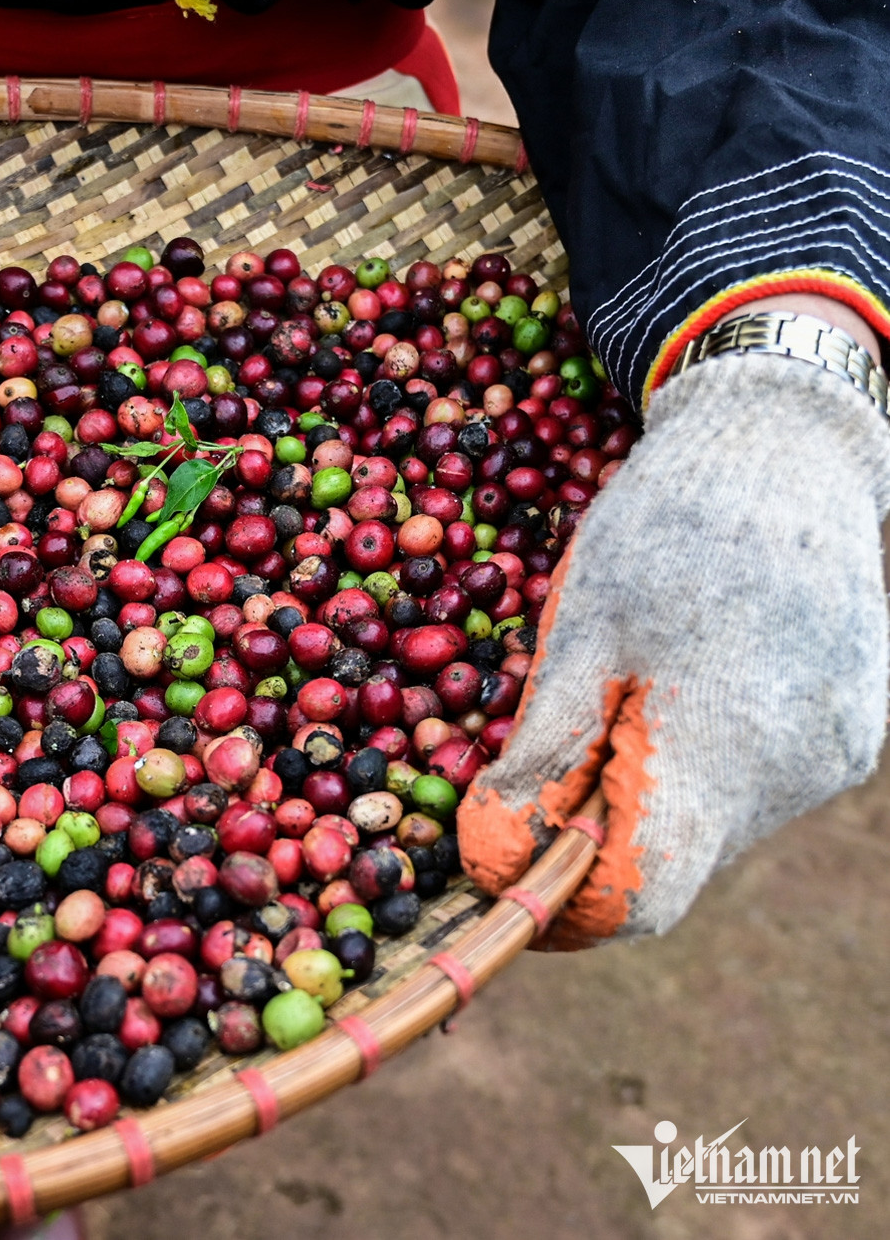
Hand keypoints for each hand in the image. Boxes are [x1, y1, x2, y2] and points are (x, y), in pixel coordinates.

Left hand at [458, 351, 889, 944]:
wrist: (786, 444)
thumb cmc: (663, 528)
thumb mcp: (577, 635)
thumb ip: (542, 755)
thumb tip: (493, 852)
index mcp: (719, 749)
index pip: (636, 896)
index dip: (557, 902)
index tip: (497, 864)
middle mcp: (797, 773)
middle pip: (670, 863)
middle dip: (591, 835)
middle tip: (542, 757)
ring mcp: (836, 755)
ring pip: (710, 829)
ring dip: (643, 797)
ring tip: (615, 698)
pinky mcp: (852, 734)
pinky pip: (754, 788)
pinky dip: (694, 767)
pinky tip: (674, 688)